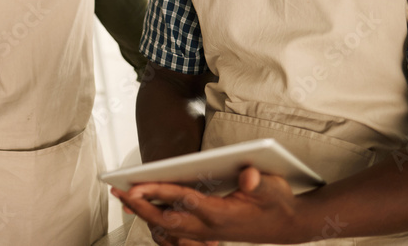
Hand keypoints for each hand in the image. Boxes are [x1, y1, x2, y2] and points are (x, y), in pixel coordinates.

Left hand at [112, 167, 301, 244]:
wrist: (290, 225)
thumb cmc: (278, 202)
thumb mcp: (273, 187)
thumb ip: (258, 182)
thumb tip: (248, 175)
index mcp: (222, 214)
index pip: (183, 201)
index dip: (159, 193)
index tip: (136, 185)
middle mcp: (210, 228)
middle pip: (167, 221)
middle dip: (141, 207)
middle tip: (118, 191)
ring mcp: (208, 233)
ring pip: (168, 228)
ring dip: (145, 213)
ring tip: (123, 196)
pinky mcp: (207, 233)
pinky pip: (176, 229)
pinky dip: (157, 218)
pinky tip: (145, 207)